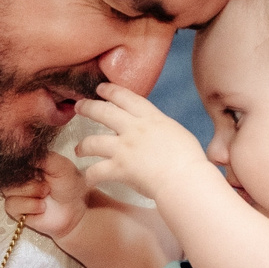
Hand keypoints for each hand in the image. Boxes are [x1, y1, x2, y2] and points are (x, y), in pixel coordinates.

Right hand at [2, 151, 90, 239]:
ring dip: (30, 193)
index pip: (12, 158)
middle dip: (28, 181)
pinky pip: (11, 205)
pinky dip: (29, 206)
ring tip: (45, 196)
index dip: (19, 163)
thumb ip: (42, 156)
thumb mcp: (61, 166)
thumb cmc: (70, 187)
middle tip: (46, 186)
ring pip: (8, 190)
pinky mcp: (16, 210)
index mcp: (28, 163)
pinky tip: (41, 207)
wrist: (76, 212)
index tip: (33, 168)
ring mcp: (16, 193)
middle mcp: (19, 177)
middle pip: (8, 174)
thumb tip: (22, 150)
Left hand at [74, 84, 215, 202]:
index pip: (126, 97)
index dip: (110, 90)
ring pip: (93, 141)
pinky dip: (91, 175)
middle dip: (88, 107)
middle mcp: (134, 128)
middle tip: (79, 107)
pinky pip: (97, 170)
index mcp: (151, 118)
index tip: (101, 88)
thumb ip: (160, 127)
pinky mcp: (120, 167)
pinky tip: (88, 178)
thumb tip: (155, 129)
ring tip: (78, 149)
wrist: (186, 179)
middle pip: (103, 111)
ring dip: (83, 145)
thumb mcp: (176, 132)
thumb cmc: (190, 160)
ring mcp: (124, 147)